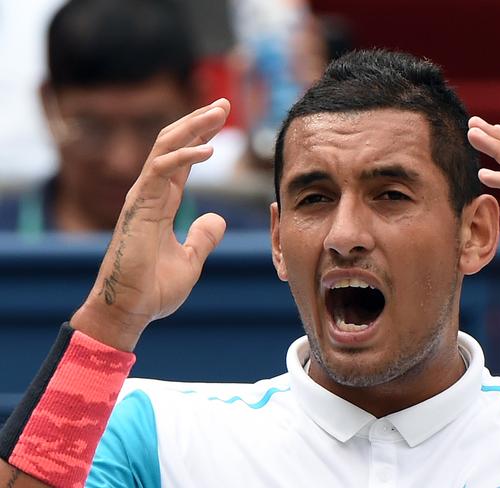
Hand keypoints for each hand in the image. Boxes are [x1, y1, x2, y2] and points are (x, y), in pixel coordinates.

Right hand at [71, 99, 230, 350]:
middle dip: (199, 121)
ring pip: (165, 147)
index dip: (200, 137)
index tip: (221, 121)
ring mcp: (142, 197)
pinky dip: (184, 156)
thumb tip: (217, 219)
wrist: (129, 309)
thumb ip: (203, 237)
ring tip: (218, 112)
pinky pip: (161, 170)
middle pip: (174, 144)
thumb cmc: (153, 288)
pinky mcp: (139, 206)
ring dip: (193, 127)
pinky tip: (209, 150)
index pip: (182, 159)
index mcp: (162, 202)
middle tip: (223, 104)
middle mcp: (151, 193)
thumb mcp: (190, 259)